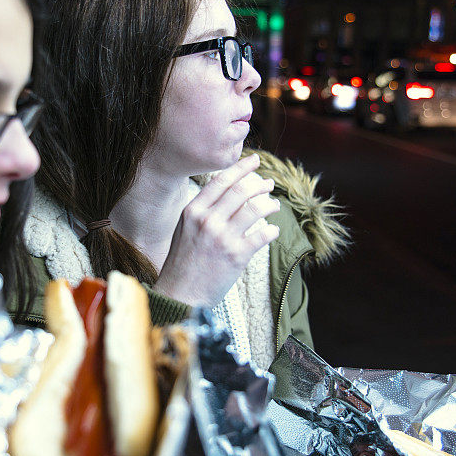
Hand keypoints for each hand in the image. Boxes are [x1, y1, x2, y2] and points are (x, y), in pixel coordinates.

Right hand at [154, 153, 280, 306]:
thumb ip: (202, 211)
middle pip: (241, 191)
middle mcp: (208, 221)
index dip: (241, 167)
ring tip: (274, 206)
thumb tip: (226, 194)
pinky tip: (273, 230)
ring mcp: (223, 237)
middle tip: (269, 184)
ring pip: (256, 210)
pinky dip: (272, 230)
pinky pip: (263, 235)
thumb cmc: (182, 262)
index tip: (254, 160)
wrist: (180, 294)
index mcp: (193, 211)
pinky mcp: (237, 255)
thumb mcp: (184, 229)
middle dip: (259, 184)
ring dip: (270, 205)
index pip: (221, 181)